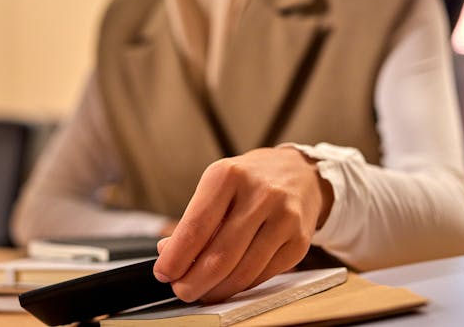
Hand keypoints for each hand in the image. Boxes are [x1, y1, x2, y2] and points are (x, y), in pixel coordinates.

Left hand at [153, 147, 333, 302]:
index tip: (163, 273)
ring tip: (202, 290)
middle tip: (181, 290)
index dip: (176, 258)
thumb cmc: (250, 181)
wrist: (301, 173)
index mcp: (229, 175)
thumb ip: (194, 219)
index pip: (196, 227)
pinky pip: (263, 276)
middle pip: (220, 257)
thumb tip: (169, 255)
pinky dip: (240, 286)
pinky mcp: (299, 242)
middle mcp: (261, 194)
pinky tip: (228, 282)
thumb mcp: (218, 184)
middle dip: (193, 282)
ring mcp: (284, 218)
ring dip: (216, 290)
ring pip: (242, 273)